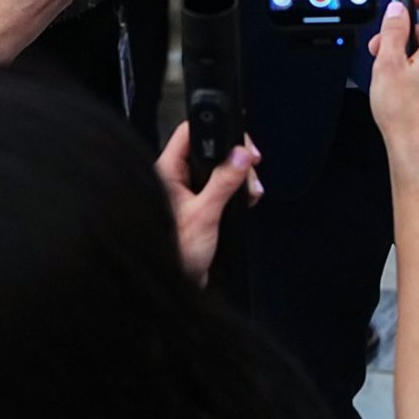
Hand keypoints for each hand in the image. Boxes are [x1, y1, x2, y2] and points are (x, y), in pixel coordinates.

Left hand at [155, 121, 262, 283]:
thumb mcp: (203, 215)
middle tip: (252, 166)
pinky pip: (219, 188)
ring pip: (218, 169)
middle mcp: (174, 178)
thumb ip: (223, 183)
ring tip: (251, 190)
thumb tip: (240, 156)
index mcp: (167, 172)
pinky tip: (245, 198)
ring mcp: (185, 192)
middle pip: (210, 149)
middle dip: (236, 159)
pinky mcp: (197, 206)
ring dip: (239, 177)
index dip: (218, 132)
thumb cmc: (172, 254)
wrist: (169, 286)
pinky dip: (235, 191)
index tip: (241, 145)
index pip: (190, 134)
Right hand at [368, 0, 418, 167]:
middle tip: (381, 44)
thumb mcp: (388, 64)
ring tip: (385, 68)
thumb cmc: (403, 113)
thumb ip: (393, 31)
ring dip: (408, 52)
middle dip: (405, 33)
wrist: (415, 149)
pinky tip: (398, 82)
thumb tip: (397, 11)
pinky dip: (416, 67)